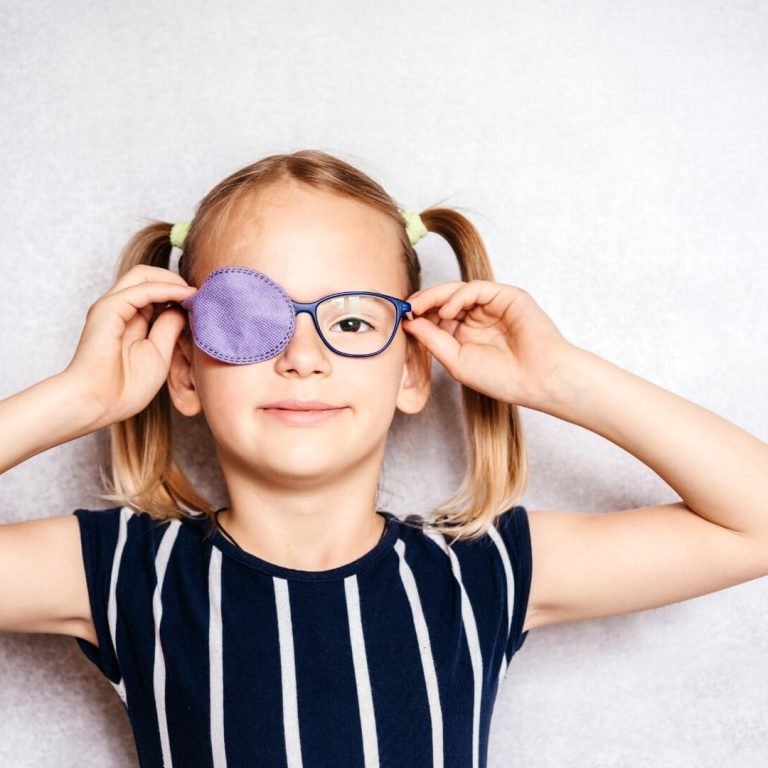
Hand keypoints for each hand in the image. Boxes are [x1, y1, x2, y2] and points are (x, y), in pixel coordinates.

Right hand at [63, 264, 197, 426]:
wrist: (97, 403)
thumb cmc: (125, 388)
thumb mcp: (159, 354)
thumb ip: (169, 328)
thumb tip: (183, 308)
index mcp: (129, 320)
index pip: (155, 293)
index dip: (178, 293)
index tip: (202, 303)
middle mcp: (119, 309)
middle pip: (148, 277)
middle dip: (177, 280)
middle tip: (200, 294)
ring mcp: (112, 306)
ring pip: (144, 275)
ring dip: (174, 280)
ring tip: (196, 293)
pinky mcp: (108, 308)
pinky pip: (142, 288)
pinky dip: (167, 288)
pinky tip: (185, 296)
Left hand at [403, 280, 576, 407]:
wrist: (537, 380)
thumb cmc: (502, 378)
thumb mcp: (456, 361)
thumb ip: (433, 340)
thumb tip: (409, 322)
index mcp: (466, 334)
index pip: (437, 317)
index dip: (419, 316)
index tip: (401, 319)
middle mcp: (478, 318)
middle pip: (444, 301)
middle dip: (423, 302)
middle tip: (406, 308)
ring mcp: (492, 305)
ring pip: (457, 291)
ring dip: (436, 297)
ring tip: (420, 308)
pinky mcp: (506, 296)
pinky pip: (476, 288)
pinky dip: (457, 297)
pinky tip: (447, 312)